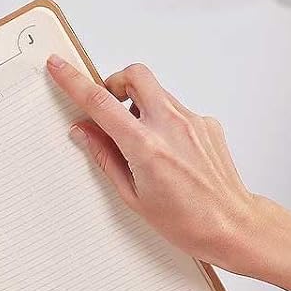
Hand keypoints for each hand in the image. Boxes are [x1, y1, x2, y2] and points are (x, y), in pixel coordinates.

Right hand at [45, 54, 263, 271]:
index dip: (74, 82)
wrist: (231, 224)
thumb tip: (84, 131)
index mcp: (146, 146)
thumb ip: (105, 157)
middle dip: (116, 82)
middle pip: (136, 75)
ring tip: (143, 144)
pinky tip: (169, 154)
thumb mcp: (133, 196)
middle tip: (110, 108)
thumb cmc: (186, 221)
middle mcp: (171, 125)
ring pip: (158, 93)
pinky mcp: (208, 123)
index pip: (100, 103)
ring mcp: (193, 121)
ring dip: (141, 106)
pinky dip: (164, 122)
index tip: (59, 67)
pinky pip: (177, 110)